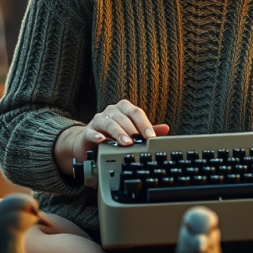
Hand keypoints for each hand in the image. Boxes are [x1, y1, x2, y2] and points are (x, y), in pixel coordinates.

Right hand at [54, 100, 168, 175]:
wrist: (90, 142)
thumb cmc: (114, 134)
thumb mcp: (133, 132)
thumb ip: (147, 130)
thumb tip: (165, 129)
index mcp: (124, 109)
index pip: (136, 112)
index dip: (144, 124)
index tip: (151, 136)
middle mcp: (111, 112)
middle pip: (123, 118)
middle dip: (132, 130)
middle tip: (139, 141)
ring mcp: (98, 120)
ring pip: (109, 123)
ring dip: (118, 133)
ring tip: (126, 143)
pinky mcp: (87, 131)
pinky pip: (91, 132)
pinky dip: (96, 136)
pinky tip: (102, 140)